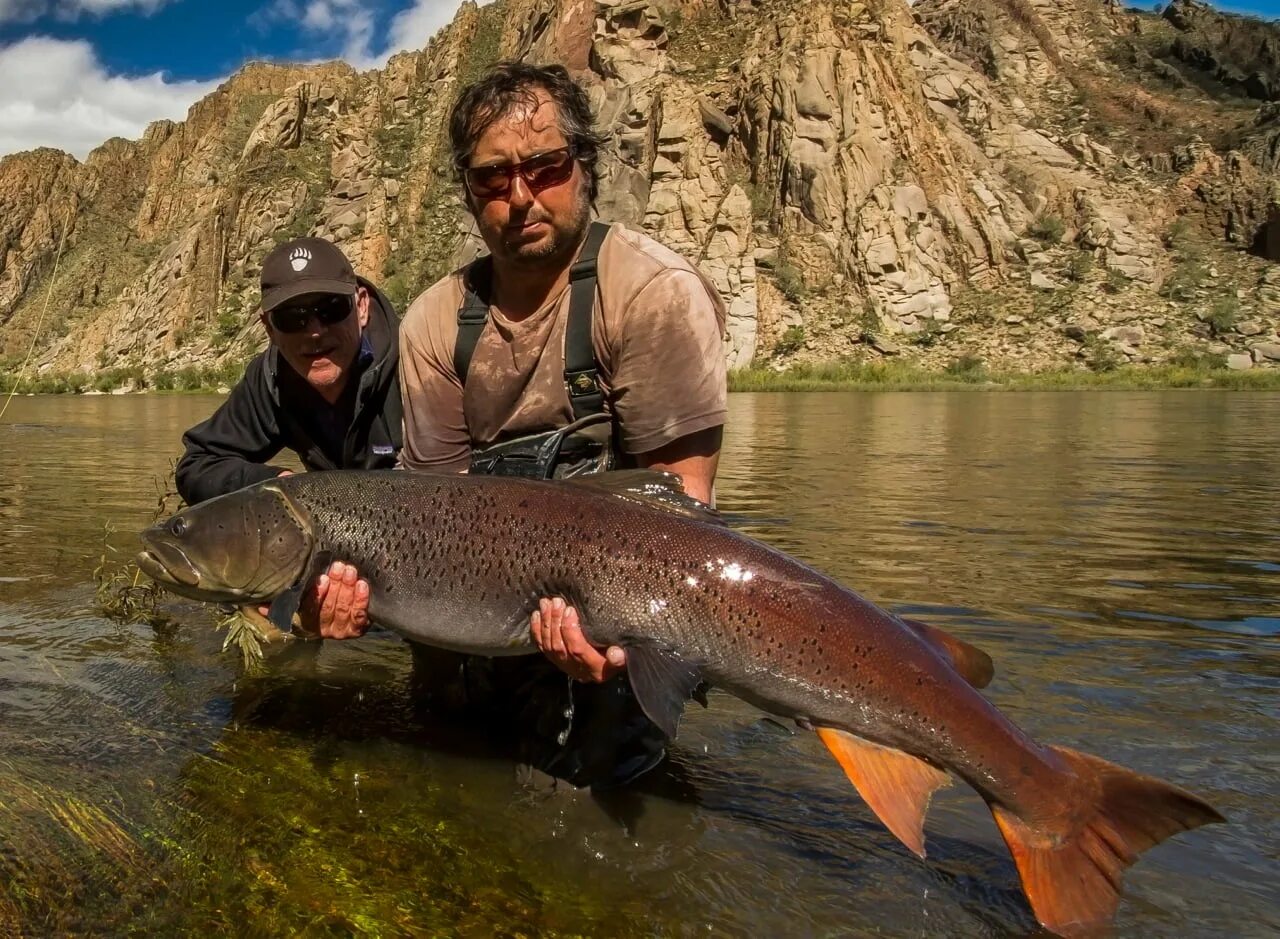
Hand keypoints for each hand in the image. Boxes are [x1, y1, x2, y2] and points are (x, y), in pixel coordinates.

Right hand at [254, 561, 368, 638]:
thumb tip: (260, 605)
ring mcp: (342, 630)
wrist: (345, 615)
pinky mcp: (358, 628)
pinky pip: (360, 615)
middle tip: (339, 567)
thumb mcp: (298, 603)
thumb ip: (282, 604)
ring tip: (350, 571)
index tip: (322, 579)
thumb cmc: (318, 602)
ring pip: (344, 610)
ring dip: (348, 589)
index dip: (316, 596)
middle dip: (335, 586)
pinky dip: (361, 600)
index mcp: (306, 623)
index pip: (308, 610)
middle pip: (329, 609)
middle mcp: (324, 629)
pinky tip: (362, 585)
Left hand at [531, 597, 624, 682]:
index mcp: (596, 669)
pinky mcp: (556, 661)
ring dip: (546, 623)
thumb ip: (620, 657)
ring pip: (549, 646)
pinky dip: (537, 631)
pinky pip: (542, 647)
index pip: (578, 650)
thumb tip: (616, 654)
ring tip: (546, 603)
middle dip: (556, 622)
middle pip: (560, 647)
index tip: (570, 610)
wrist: (613, 661)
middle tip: (556, 602)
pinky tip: (537, 615)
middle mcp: (578, 671)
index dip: (570, 630)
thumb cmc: (621, 651)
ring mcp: (565, 667)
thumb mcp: (625, 655)